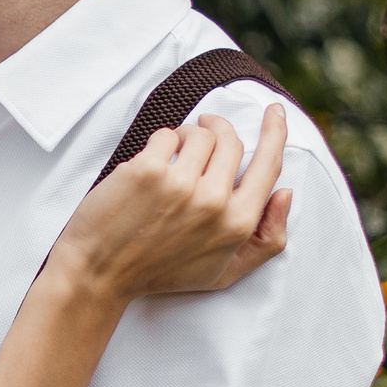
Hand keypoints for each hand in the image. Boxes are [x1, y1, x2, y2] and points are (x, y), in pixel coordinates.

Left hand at [46, 105, 292, 300]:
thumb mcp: (224, 273)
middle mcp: (213, 203)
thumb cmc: (161, 273)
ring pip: (200, 133)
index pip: (268, 166)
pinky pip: (166, 135)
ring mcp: (180, 184)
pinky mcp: (147, 171)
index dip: (275, 133)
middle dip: (219, 130)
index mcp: (237, 225)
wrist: (100, 274)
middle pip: (231, 141)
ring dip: (188, 135)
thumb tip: (286, 192)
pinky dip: (160, 143)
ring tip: (174, 152)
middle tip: (204, 130)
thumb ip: (266, 240)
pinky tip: (149, 163)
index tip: (274, 112)